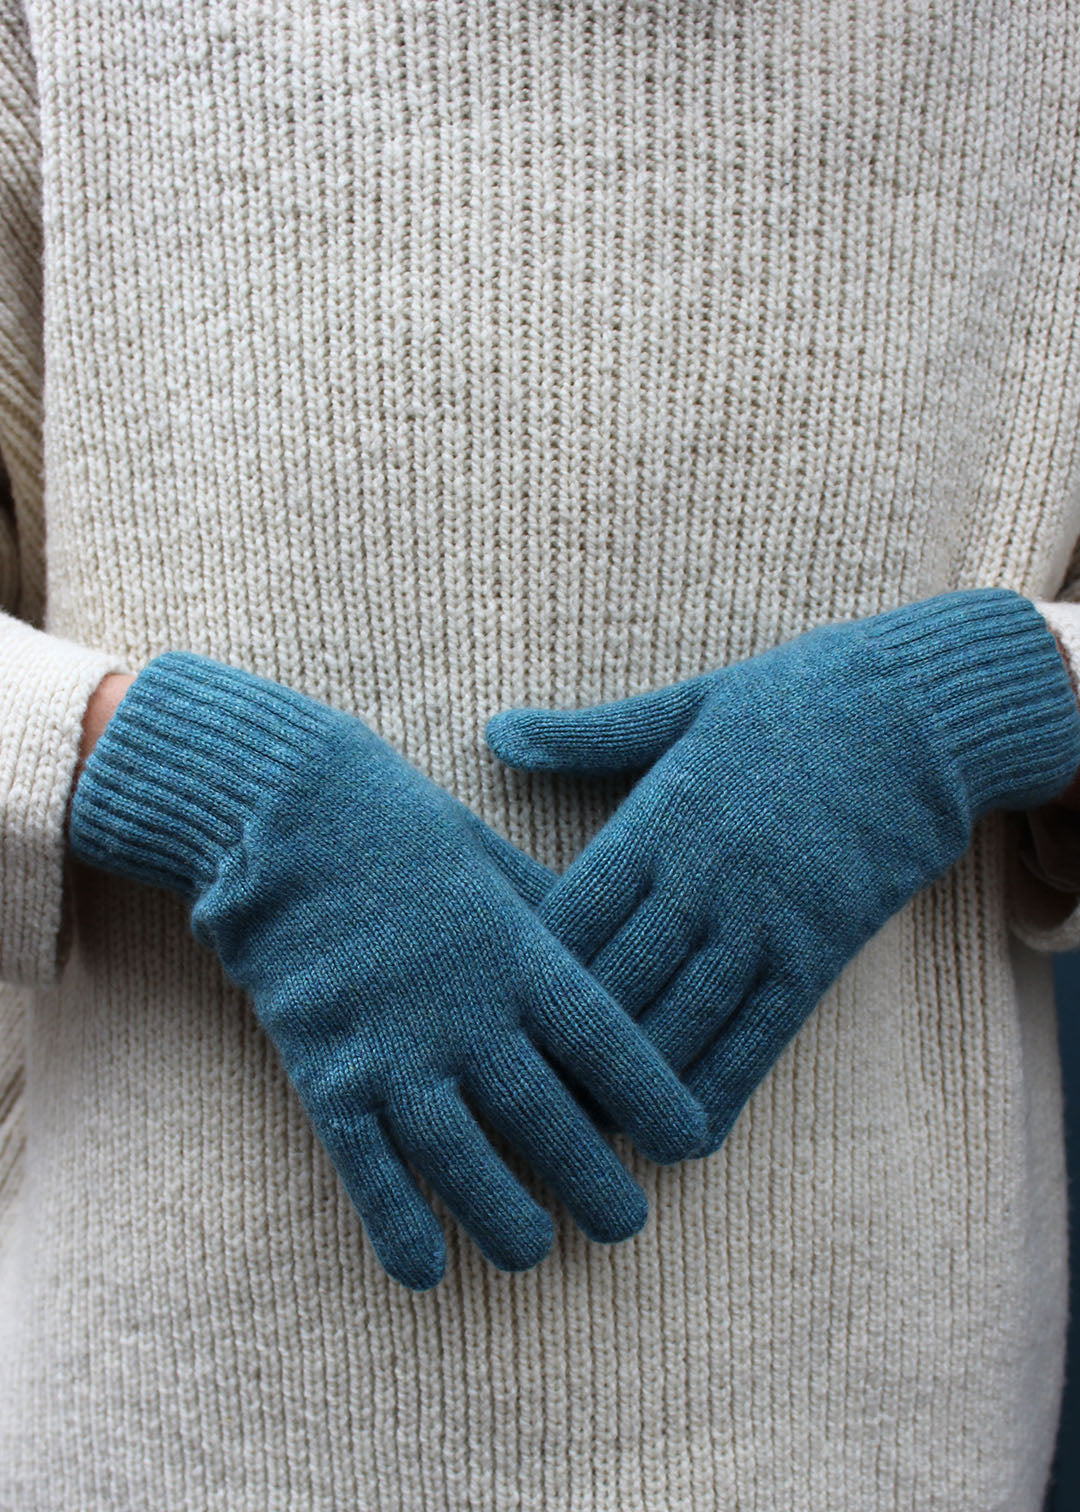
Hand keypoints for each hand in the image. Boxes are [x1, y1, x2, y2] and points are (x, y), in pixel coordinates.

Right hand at [68, 652, 704, 1288]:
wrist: (285, 815)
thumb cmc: (406, 832)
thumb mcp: (497, 865)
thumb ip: (555, 921)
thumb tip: (616, 965)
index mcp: (518, 952)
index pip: (606, 1042)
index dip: (655, 1099)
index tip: (689, 1144)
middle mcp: (466, 1011)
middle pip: (548, 1120)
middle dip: (595, 1184)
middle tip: (625, 1225)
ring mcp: (394, 1048)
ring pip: (464, 1162)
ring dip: (505, 1220)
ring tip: (533, 1251)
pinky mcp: (326, 1073)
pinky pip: (368, 1170)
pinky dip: (397, 1225)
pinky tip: (426, 1271)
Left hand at [487, 590, 1079, 1154]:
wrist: (916, 709)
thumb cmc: (787, 703)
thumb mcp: (680, 709)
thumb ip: (586, 736)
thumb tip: (495, 731)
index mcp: (658, 816)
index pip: (571, 912)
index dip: (524, 974)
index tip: (480, 1020)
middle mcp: (702, 875)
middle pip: (614, 981)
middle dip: (560, 1048)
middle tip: (508, 1108)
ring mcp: (764, 917)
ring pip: (680, 1021)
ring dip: (629, 1087)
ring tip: (577, 1142)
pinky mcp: (821, 949)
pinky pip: (763, 1035)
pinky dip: (720, 1089)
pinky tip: (686, 1136)